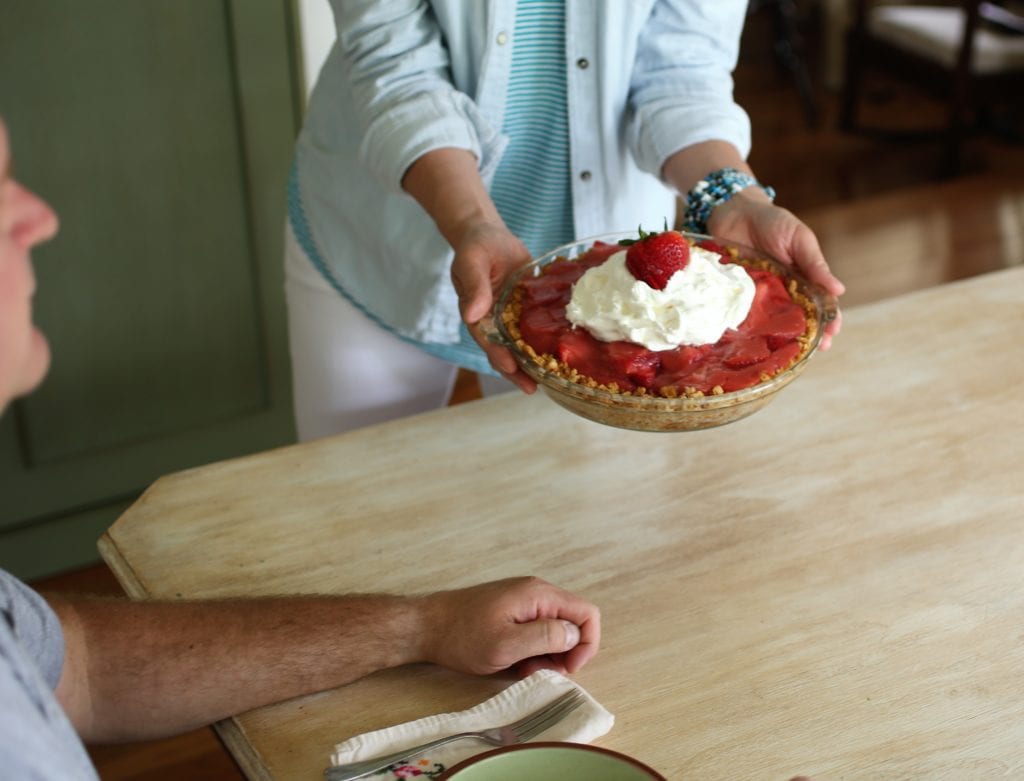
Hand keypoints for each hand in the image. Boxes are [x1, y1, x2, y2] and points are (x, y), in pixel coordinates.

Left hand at [416, 576, 600, 676]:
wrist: (425, 627)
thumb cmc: (462, 636)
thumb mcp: (507, 644)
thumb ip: (545, 637)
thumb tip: (575, 635)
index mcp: (539, 595)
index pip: (587, 613)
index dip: (586, 644)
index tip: (568, 668)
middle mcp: (536, 593)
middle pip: (573, 622)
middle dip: (564, 653)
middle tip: (540, 671)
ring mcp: (524, 602)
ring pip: (555, 630)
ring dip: (547, 655)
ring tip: (522, 668)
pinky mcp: (513, 612)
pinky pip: (536, 632)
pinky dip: (532, 650)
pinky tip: (514, 662)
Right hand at [449, 221, 536, 391]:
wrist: (489, 235)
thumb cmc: (476, 247)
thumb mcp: (472, 262)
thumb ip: (474, 287)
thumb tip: (473, 315)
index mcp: (477, 316)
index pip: (487, 342)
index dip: (498, 356)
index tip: (511, 368)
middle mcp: (494, 322)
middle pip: (505, 352)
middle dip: (518, 371)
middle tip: (531, 389)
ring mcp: (511, 318)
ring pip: (523, 344)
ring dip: (535, 361)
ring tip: (552, 380)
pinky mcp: (527, 309)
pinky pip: (538, 326)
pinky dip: (548, 338)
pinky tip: (567, 348)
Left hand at [707, 192, 844, 350]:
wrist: (734, 211)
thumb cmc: (772, 222)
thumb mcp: (800, 239)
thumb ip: (815, 264)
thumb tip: (839, 291)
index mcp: (803, 279)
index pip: (820, 304)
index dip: (828, 320)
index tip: (831, 334)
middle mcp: (783, 292)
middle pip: (798, 320)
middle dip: (807, 336)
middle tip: (813, 350)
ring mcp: (759, 295)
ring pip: (771, 323)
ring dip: (779, 338)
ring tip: (787, 353)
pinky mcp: (737, 294)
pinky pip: (743, 314)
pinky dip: (747, 327)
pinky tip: (750, 341)